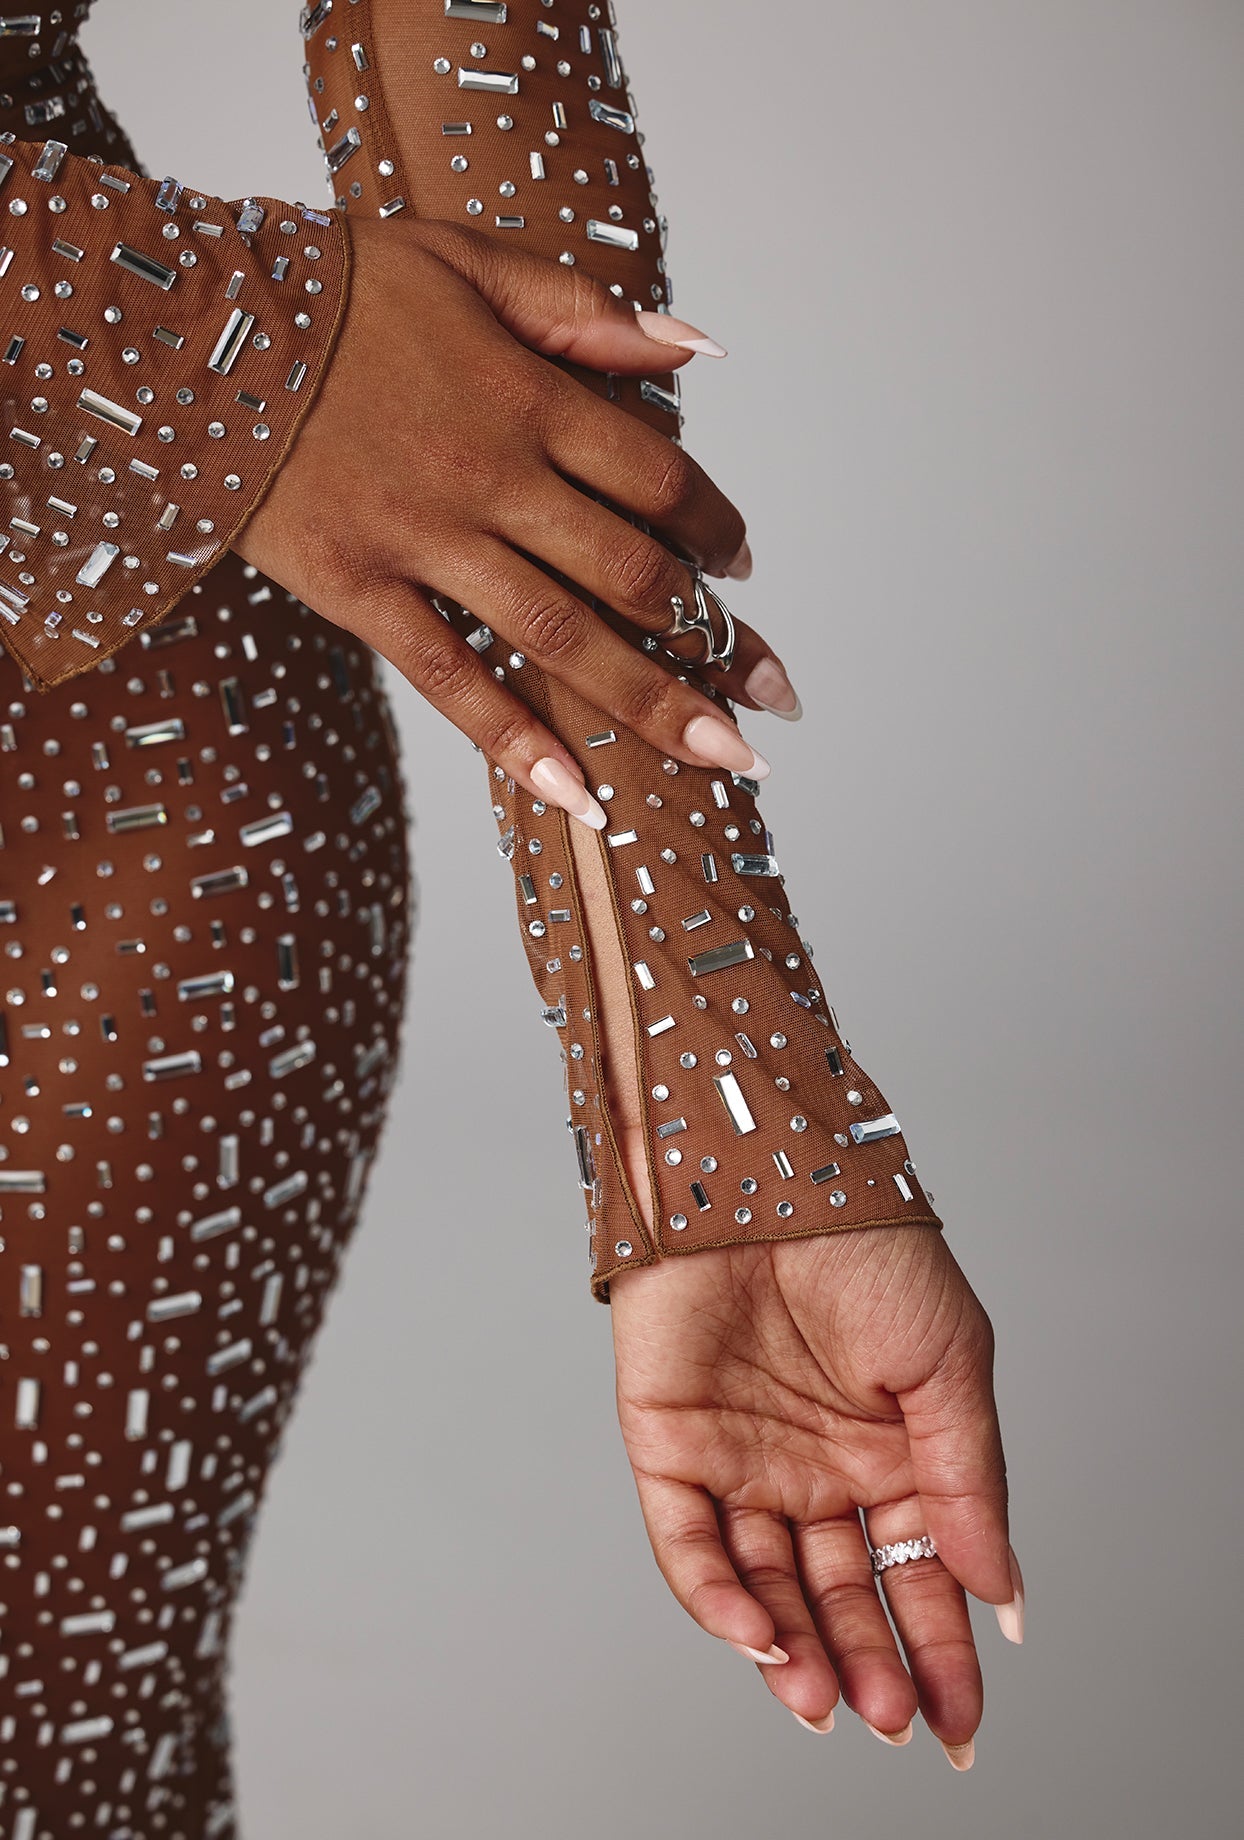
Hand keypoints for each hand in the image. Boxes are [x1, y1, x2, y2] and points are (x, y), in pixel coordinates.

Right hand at [236, 217, 798, 824]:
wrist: (189, 329)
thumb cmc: (334, 288)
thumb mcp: (465, 258)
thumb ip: (583, 308)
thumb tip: (698, 343)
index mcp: (525, 395)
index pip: (655, 474)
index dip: (711, 526)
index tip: (738, 565)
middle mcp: (490, 475)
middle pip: (631, 572)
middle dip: (716, 639)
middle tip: (771, 692)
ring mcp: (423, 540)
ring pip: (560, 637)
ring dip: (652, 704)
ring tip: (726, 759)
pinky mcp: (358, 591)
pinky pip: (448, 680)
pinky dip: (516, 741)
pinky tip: (579, 798)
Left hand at [609, 1224, 1020, 1762]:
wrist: (768, 1169)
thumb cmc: (867, 1246)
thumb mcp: (950, 1363)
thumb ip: (969, 1481)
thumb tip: (1001, 1594)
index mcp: (891, 1455)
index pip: (916, 1577)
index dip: (941, 1650)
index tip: (961, 1721)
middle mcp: (816, 1469)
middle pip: (842, 1594)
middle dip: (869, 1664)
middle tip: (898, 1719)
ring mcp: (742, 1461)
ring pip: (765, 1584)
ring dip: (795, 1649)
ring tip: (828, 1703)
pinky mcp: (669, 1444)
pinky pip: (688, 1541)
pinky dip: (718, 1597)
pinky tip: (760, 1638)